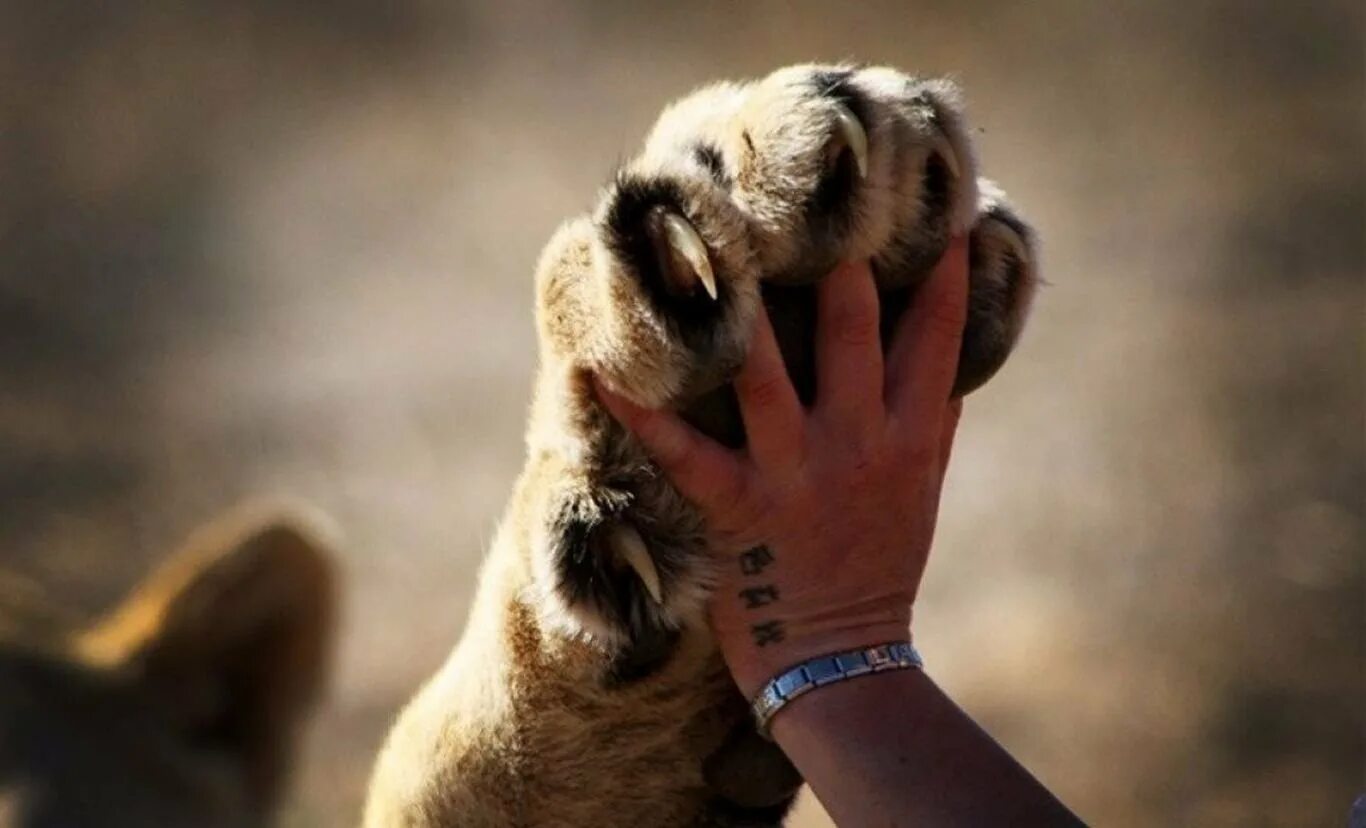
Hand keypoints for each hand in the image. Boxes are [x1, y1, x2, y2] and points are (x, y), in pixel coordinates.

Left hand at [597, 238, 967, 695]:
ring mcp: (795, 475)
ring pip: (765, 374)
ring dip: (738, 312)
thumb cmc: (880, 568)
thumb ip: (931, 417)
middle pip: (851, 333)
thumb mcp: (922, 489)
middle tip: (813, 197)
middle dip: (836, 262)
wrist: (843, 661)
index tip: (945, 210)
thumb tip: (947, 348)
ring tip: (715, 247)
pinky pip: (683, 453)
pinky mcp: (736, 510)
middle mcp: (856, 444)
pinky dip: (641, 412)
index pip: (936, 337)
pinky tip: (600, 371)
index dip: (942, 273)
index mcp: (906, 436)